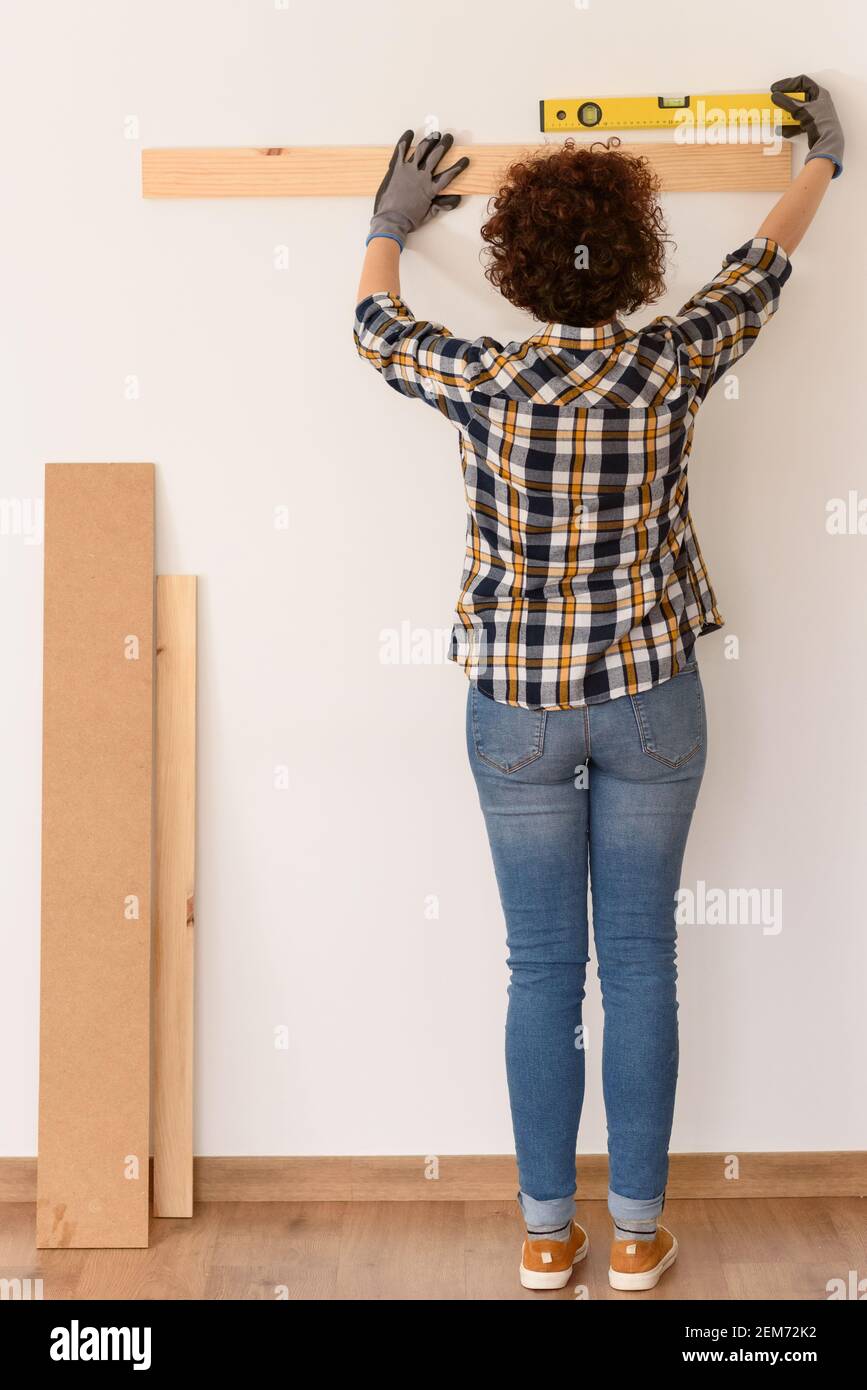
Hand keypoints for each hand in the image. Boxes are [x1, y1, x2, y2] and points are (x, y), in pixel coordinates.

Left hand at [367, 129, 468, 247]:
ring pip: (422, 151)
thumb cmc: (408, 221)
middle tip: (449, 137)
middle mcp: (422, 177)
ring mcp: (409, 171)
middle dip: (444, 145)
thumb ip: (439, 206)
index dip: (458, 167)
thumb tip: (454, 200)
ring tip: (435, 134)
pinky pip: (401, 151)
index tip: (465, 160)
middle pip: (436, 157)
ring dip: (429, 141)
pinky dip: (405, 141)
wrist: (391, 220)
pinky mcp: (397, 169)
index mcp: (430, 189)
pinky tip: (410, 133)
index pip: (448, 175)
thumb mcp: (427, 216)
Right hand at [771, 75, 843, 177]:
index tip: (776, 88)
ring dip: (786, 115)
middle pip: (799, 96)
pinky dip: (790, 126)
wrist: (828, 142)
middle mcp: (818, 102)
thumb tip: (775, 96)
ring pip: (797, 111)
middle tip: (776, 101)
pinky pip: (798, 123)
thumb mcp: (801, 110)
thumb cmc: (820, 122)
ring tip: (778, 118)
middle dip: (786, 101)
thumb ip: (787, 102)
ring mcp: (815, 114)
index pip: (802, 81)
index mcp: (819, 93)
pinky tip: (783, 130)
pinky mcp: (812, 125)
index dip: (788, 83)